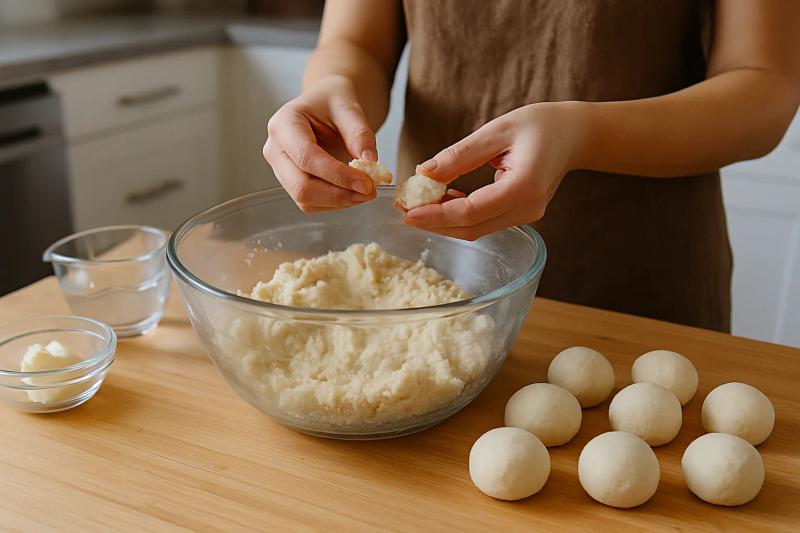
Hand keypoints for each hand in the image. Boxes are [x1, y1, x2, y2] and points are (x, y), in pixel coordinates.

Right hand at [263, 75, 377, 212]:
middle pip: (301, 186)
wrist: (324, 106)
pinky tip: (353, 192)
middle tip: (370, 192)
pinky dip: (335, 203)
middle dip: (338, 194)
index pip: (306, 157)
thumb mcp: (349, 107)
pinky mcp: (290, 183)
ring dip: (339, 202)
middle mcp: (274, 149)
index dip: (337, 175)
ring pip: (305, 200)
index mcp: (283, 124)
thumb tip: (370, 162)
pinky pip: (311, 204)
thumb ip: (359, 133)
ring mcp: (280, 170)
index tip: (367, 183)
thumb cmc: (333, 102)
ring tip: (366, 191)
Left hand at [402, 102, 588, 239]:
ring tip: (417, 202)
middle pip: (471, 228)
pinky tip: (442, 199)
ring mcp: (527, 216)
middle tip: (403, 208)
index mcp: (524, 186)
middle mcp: (527, 208)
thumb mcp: (496, 130)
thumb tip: (423, 173)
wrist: (573, 134)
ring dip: (445, 220)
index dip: (436, 216)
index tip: (407, 213)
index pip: (471, 212)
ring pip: (476, 229)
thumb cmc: (539, 124)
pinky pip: (485, 222)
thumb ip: (460, 155)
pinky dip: (460, 215)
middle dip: (434, 222)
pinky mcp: (521, 214)